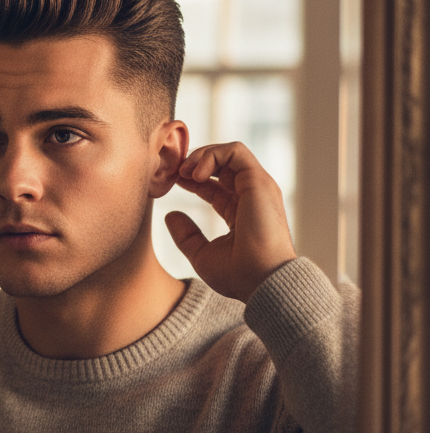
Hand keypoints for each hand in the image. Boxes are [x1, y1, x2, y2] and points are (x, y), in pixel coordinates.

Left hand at [164, 141, 295, 302]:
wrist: (261, 281)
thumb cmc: (237, 275)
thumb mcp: (201, 254)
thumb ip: (186, 235)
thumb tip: (170, 215)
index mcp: (239, 212)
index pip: (214, 184)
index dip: (191, 178)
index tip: (172, 181)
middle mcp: (251, 196)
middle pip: (221, 165)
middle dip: (194, 161)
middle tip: (174, 172)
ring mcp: (257, 187)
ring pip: (229, 153)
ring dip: (201, 155)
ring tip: (183, 172)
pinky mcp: (259, 181)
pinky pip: (235, 151)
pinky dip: (212, 155)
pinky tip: (196, 174)